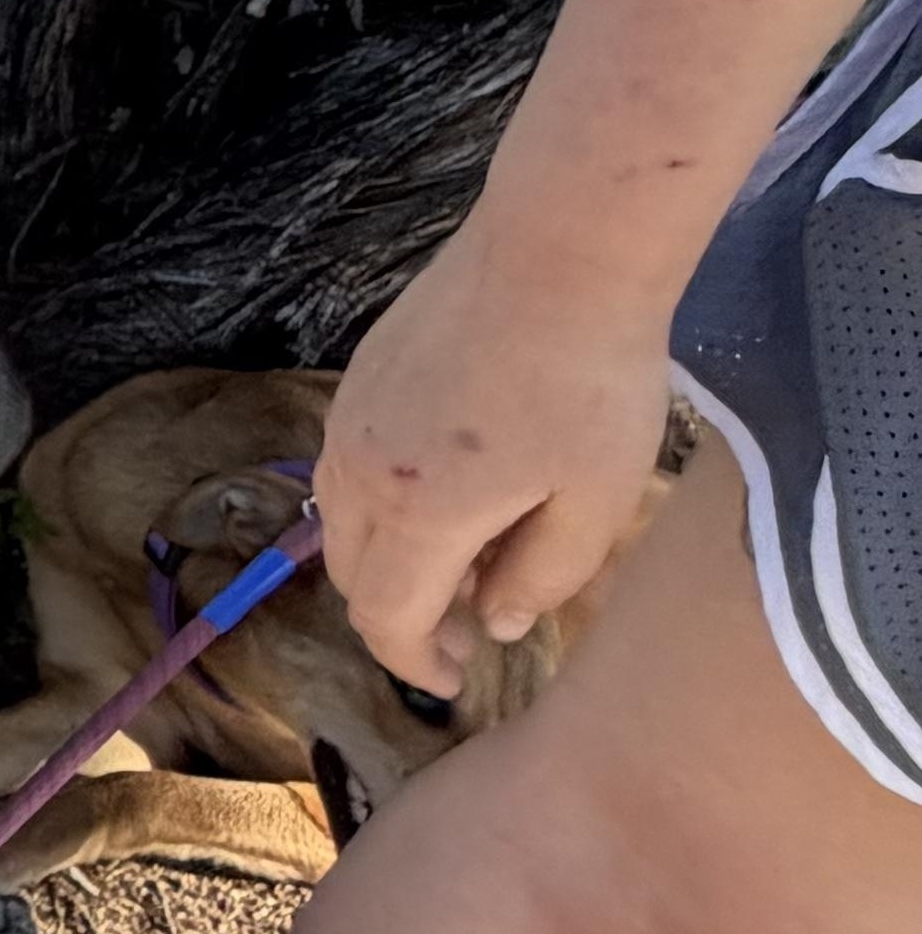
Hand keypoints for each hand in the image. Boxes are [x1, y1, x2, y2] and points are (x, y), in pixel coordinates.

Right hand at [316, 217, 677, 697]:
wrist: (556, 255)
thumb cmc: (591, 381)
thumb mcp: (594, 501)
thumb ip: (538, 577)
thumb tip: (491, 621)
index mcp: (419, 512)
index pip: (386, 616)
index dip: (414, 662)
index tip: (453, 679)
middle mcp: (360, 471)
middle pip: (350, 574)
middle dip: (398, 615)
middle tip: (464, 624)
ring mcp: (349, 420)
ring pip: (340, 520)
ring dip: (385, 558)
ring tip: (457, 560)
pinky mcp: (359, 380)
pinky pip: (347, 467)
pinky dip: (381, 505)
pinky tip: (445, 490)